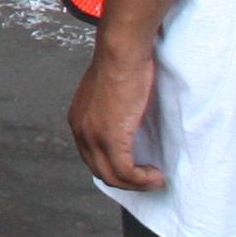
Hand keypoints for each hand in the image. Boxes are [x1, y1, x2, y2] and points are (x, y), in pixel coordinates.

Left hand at [69, 39, 167, 191]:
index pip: (92, 157)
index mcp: (78, 120)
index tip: (137, 168)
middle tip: (149, 178)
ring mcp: (94, 136)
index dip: (115, 168)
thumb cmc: (123, 64)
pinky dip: (143, 179)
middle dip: (127, 181)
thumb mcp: (112, 93)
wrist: (122, 52)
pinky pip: (126, 172)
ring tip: (156, 179)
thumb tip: (127, 124)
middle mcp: (80, 130)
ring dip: (137, 184)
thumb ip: (113, 111)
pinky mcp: (111, 138)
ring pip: (113, 176)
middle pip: (101, 171)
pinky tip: (157, 175)